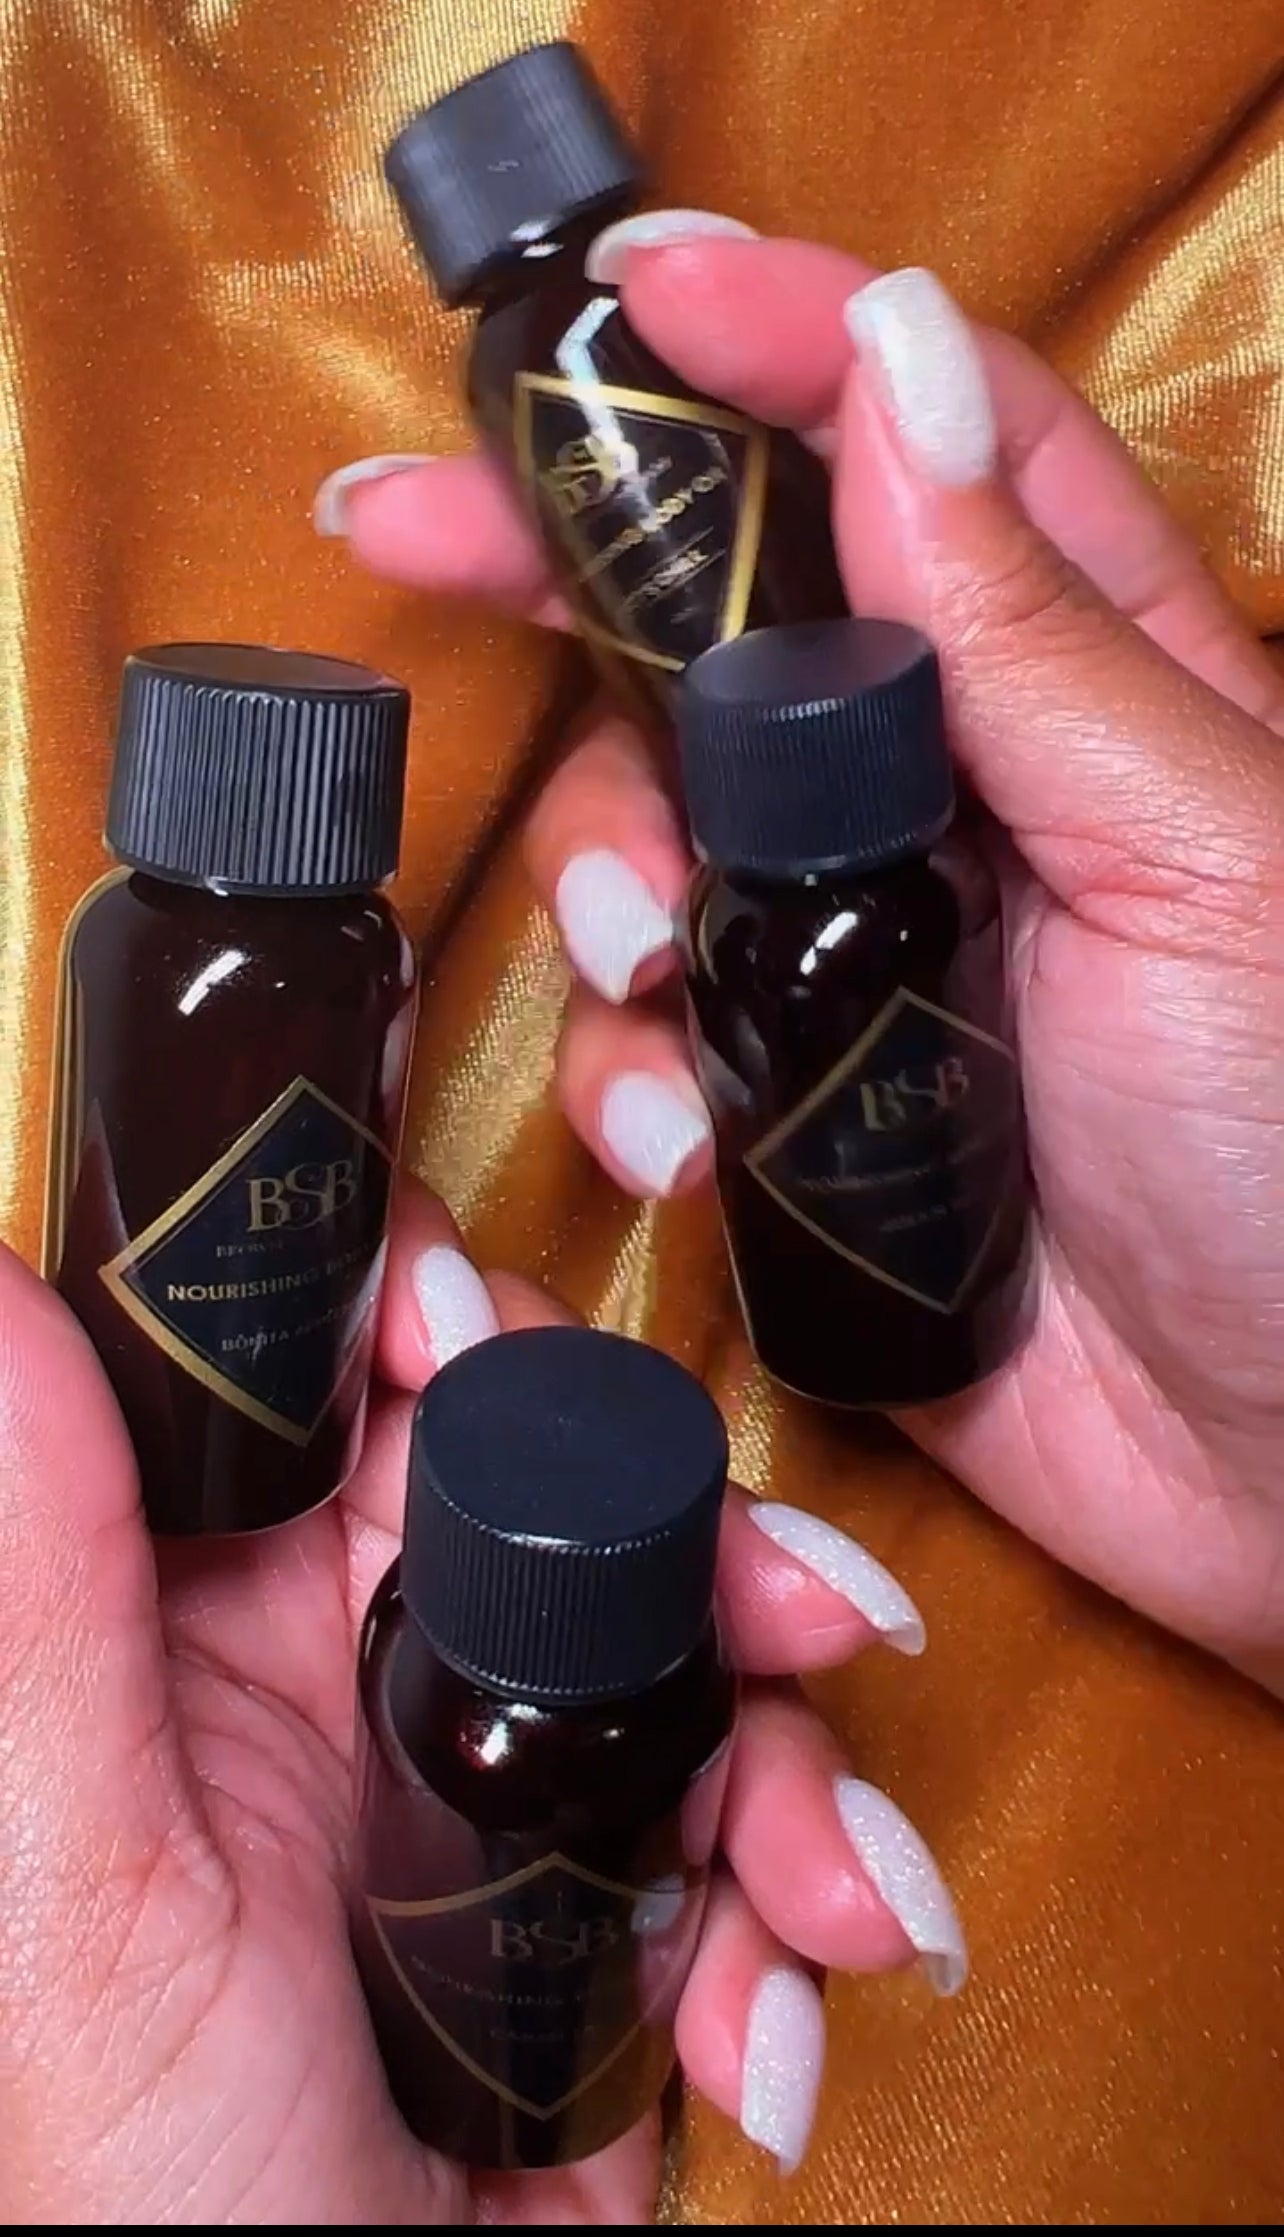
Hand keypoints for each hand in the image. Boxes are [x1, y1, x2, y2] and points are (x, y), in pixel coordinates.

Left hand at [0, 1187, 956, 2223]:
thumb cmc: (145, 2221)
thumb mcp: (74, 1907)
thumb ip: (36, 1596)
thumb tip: (1, 1296)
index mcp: (186, 1628)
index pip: (306, 1378)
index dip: (410, 1313)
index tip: (482, 1333)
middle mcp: (334, 1671)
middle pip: (541, 1478)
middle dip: (683, 1526)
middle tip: (788, 1604)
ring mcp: (481, 1780)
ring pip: (677, 1638)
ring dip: (782, 1750)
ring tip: (819, 1883)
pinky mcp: (598, 1891)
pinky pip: (740, 1815)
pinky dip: (799, 1897)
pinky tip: (772, 2012)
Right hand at [322, 225, 1283, 1689]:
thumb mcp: (1199, 852)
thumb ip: (1027, 629)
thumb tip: (890, 358)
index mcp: (1091, 688)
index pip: (921, 447)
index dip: (778, 347)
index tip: (622, 298)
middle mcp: (958, 800)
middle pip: (731, 621)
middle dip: (570, 564)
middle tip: (414, 525)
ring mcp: (860, 959)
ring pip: (651, 839)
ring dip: (608, 882)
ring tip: (658, 960)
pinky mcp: (793, 1115)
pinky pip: (647, 1049)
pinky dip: (629, 1081)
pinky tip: (685, 1147)